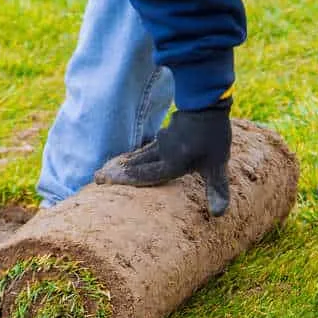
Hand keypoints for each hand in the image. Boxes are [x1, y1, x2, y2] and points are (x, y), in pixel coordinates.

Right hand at [95, 104, 231, 216]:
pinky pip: (149, 146)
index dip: (125, 180)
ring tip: (112, 167)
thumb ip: (216, 188)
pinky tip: (135, 155)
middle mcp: (162, 153)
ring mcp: (163, 140)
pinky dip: (139, 152)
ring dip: (126, 162)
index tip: (105, 181)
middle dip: (118, 172)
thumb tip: (218, 214)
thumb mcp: (217, 165)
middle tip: (98, 177)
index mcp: (171, 163)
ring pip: (141, 154)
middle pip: (136, 165)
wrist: (207, 103)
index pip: (145, 175)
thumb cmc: (212, 135)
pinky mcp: (167, 132)